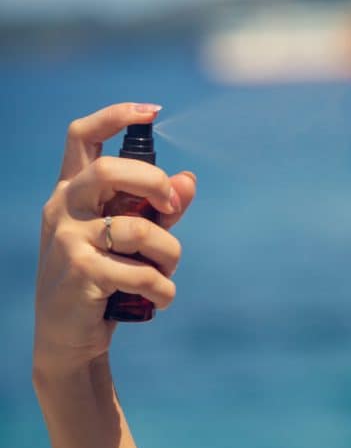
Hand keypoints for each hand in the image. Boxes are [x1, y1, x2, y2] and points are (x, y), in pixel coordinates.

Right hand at [33, 102, 197, 381]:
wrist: (69, 336)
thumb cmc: (104, 277)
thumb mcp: (133, 238)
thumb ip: (160, 209)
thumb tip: (189, 179)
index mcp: (73, 191)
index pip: (82, 136)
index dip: (116, 116)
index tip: (152, 111)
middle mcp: (64, 208)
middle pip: (111, 170)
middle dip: (155, 184)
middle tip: (171, 209)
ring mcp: (68, 240)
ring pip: (139, 229)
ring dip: (169, 255)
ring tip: (166, 274)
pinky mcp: (80, 273)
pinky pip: (142, 272)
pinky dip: (163, 288)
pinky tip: (160, 299)